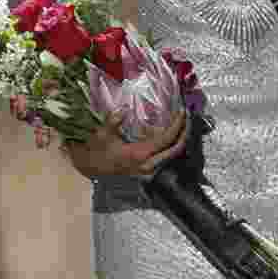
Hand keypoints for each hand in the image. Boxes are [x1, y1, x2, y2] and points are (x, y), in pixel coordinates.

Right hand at [65, 108, 190, 179]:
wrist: (91, 167)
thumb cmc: (96, 150)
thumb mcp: (101, 135)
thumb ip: (112, 122)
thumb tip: (122, 110)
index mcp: (139, 155)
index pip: (166, 140)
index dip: (177, 125)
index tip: (182, 111)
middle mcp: (148, 164)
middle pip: (176, 148)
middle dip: (185, 131)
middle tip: (186, 114)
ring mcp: (149, 167)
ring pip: (172, 152)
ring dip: (179, 136)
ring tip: (180, 118)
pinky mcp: (148, 166)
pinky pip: (165, 153)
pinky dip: (170, 141)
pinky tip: (168, 128)